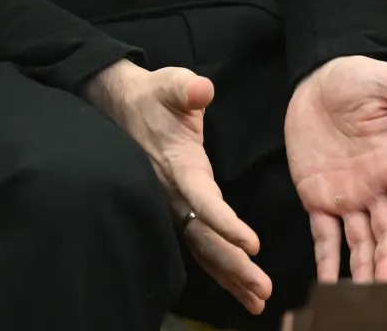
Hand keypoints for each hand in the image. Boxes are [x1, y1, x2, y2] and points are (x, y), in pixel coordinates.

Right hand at [82, 60, 270, 314]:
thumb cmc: (155, 97)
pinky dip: (220, 267)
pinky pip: (200, 244)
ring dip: (230, 275)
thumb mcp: (171, 85)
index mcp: (180, 167)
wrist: (123, 107)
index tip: (253, 245)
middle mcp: (175, 194)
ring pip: (203, 248)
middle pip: (206, 238)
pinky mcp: (179, 210)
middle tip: (263, 291)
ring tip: (257, 301)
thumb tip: (201, 90)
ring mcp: (175, 206)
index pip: (204, 201)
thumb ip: (186, 89)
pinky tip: (239, 286)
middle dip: (234, 266)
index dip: (226, 224)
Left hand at [286, 56, 386, 281]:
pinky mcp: (317, 197)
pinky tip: (329, 284)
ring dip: (364, 268)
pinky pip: (324, 235)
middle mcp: (375, 185)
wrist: (316, 79)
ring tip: (363, 297)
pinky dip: (327, 261)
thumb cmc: (356, 77)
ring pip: (360, 240)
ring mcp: (347, 195)